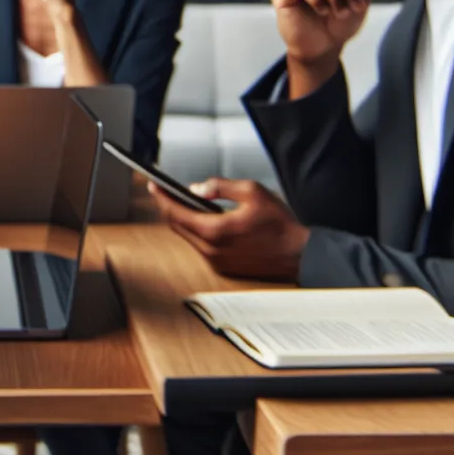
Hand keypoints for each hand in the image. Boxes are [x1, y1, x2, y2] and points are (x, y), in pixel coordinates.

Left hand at [152, 178, 310, 281]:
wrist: (300, 255)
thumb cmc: (281, 226)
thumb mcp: (253, 192)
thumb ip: (221, 187)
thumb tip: (197, 189)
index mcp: (215, 231)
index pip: (176, 213)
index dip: (162, 197)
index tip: (154, 186)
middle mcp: (211, 250)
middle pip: (178, 226)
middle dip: (169, 207)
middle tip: (163, 192)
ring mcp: (216, 262)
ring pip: (188, 237)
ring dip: (183, 220)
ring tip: (181, 202)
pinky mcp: (223, 268)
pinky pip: (201, 247)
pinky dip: (197, 232)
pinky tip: (201, 220)